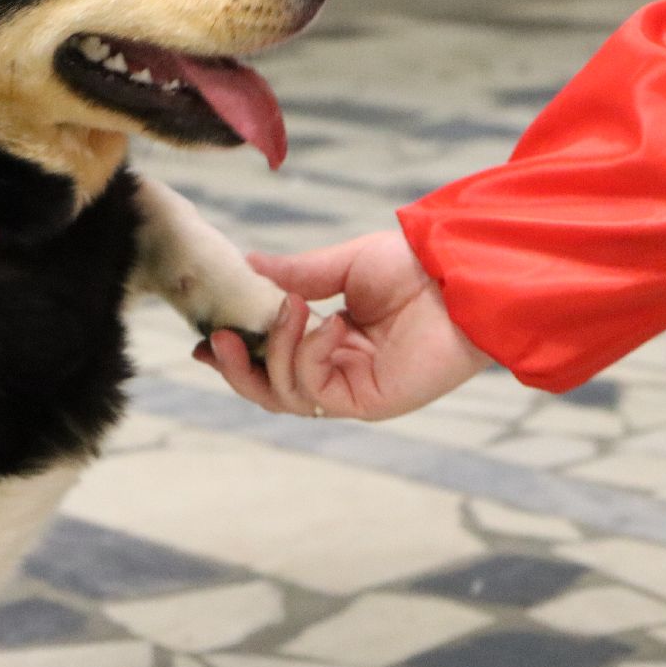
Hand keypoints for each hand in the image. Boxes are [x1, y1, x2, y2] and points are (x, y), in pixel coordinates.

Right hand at [192, 230, 492, 419]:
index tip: (204, 339)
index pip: (270, 359)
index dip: (235, 355)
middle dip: (237, 368)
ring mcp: (351, 390)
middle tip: (216, 340)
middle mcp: (337, 370)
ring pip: (284, 395)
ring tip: (287, 310)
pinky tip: (329, 326)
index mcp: (330, 339)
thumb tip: (245, 265)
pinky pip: (315, 391)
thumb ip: (295, 274)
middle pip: (269, 390)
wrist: (462, 277)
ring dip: (273, 353)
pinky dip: (309, 357)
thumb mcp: (343, 264)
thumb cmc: (413, 266)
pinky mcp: (368, 402)